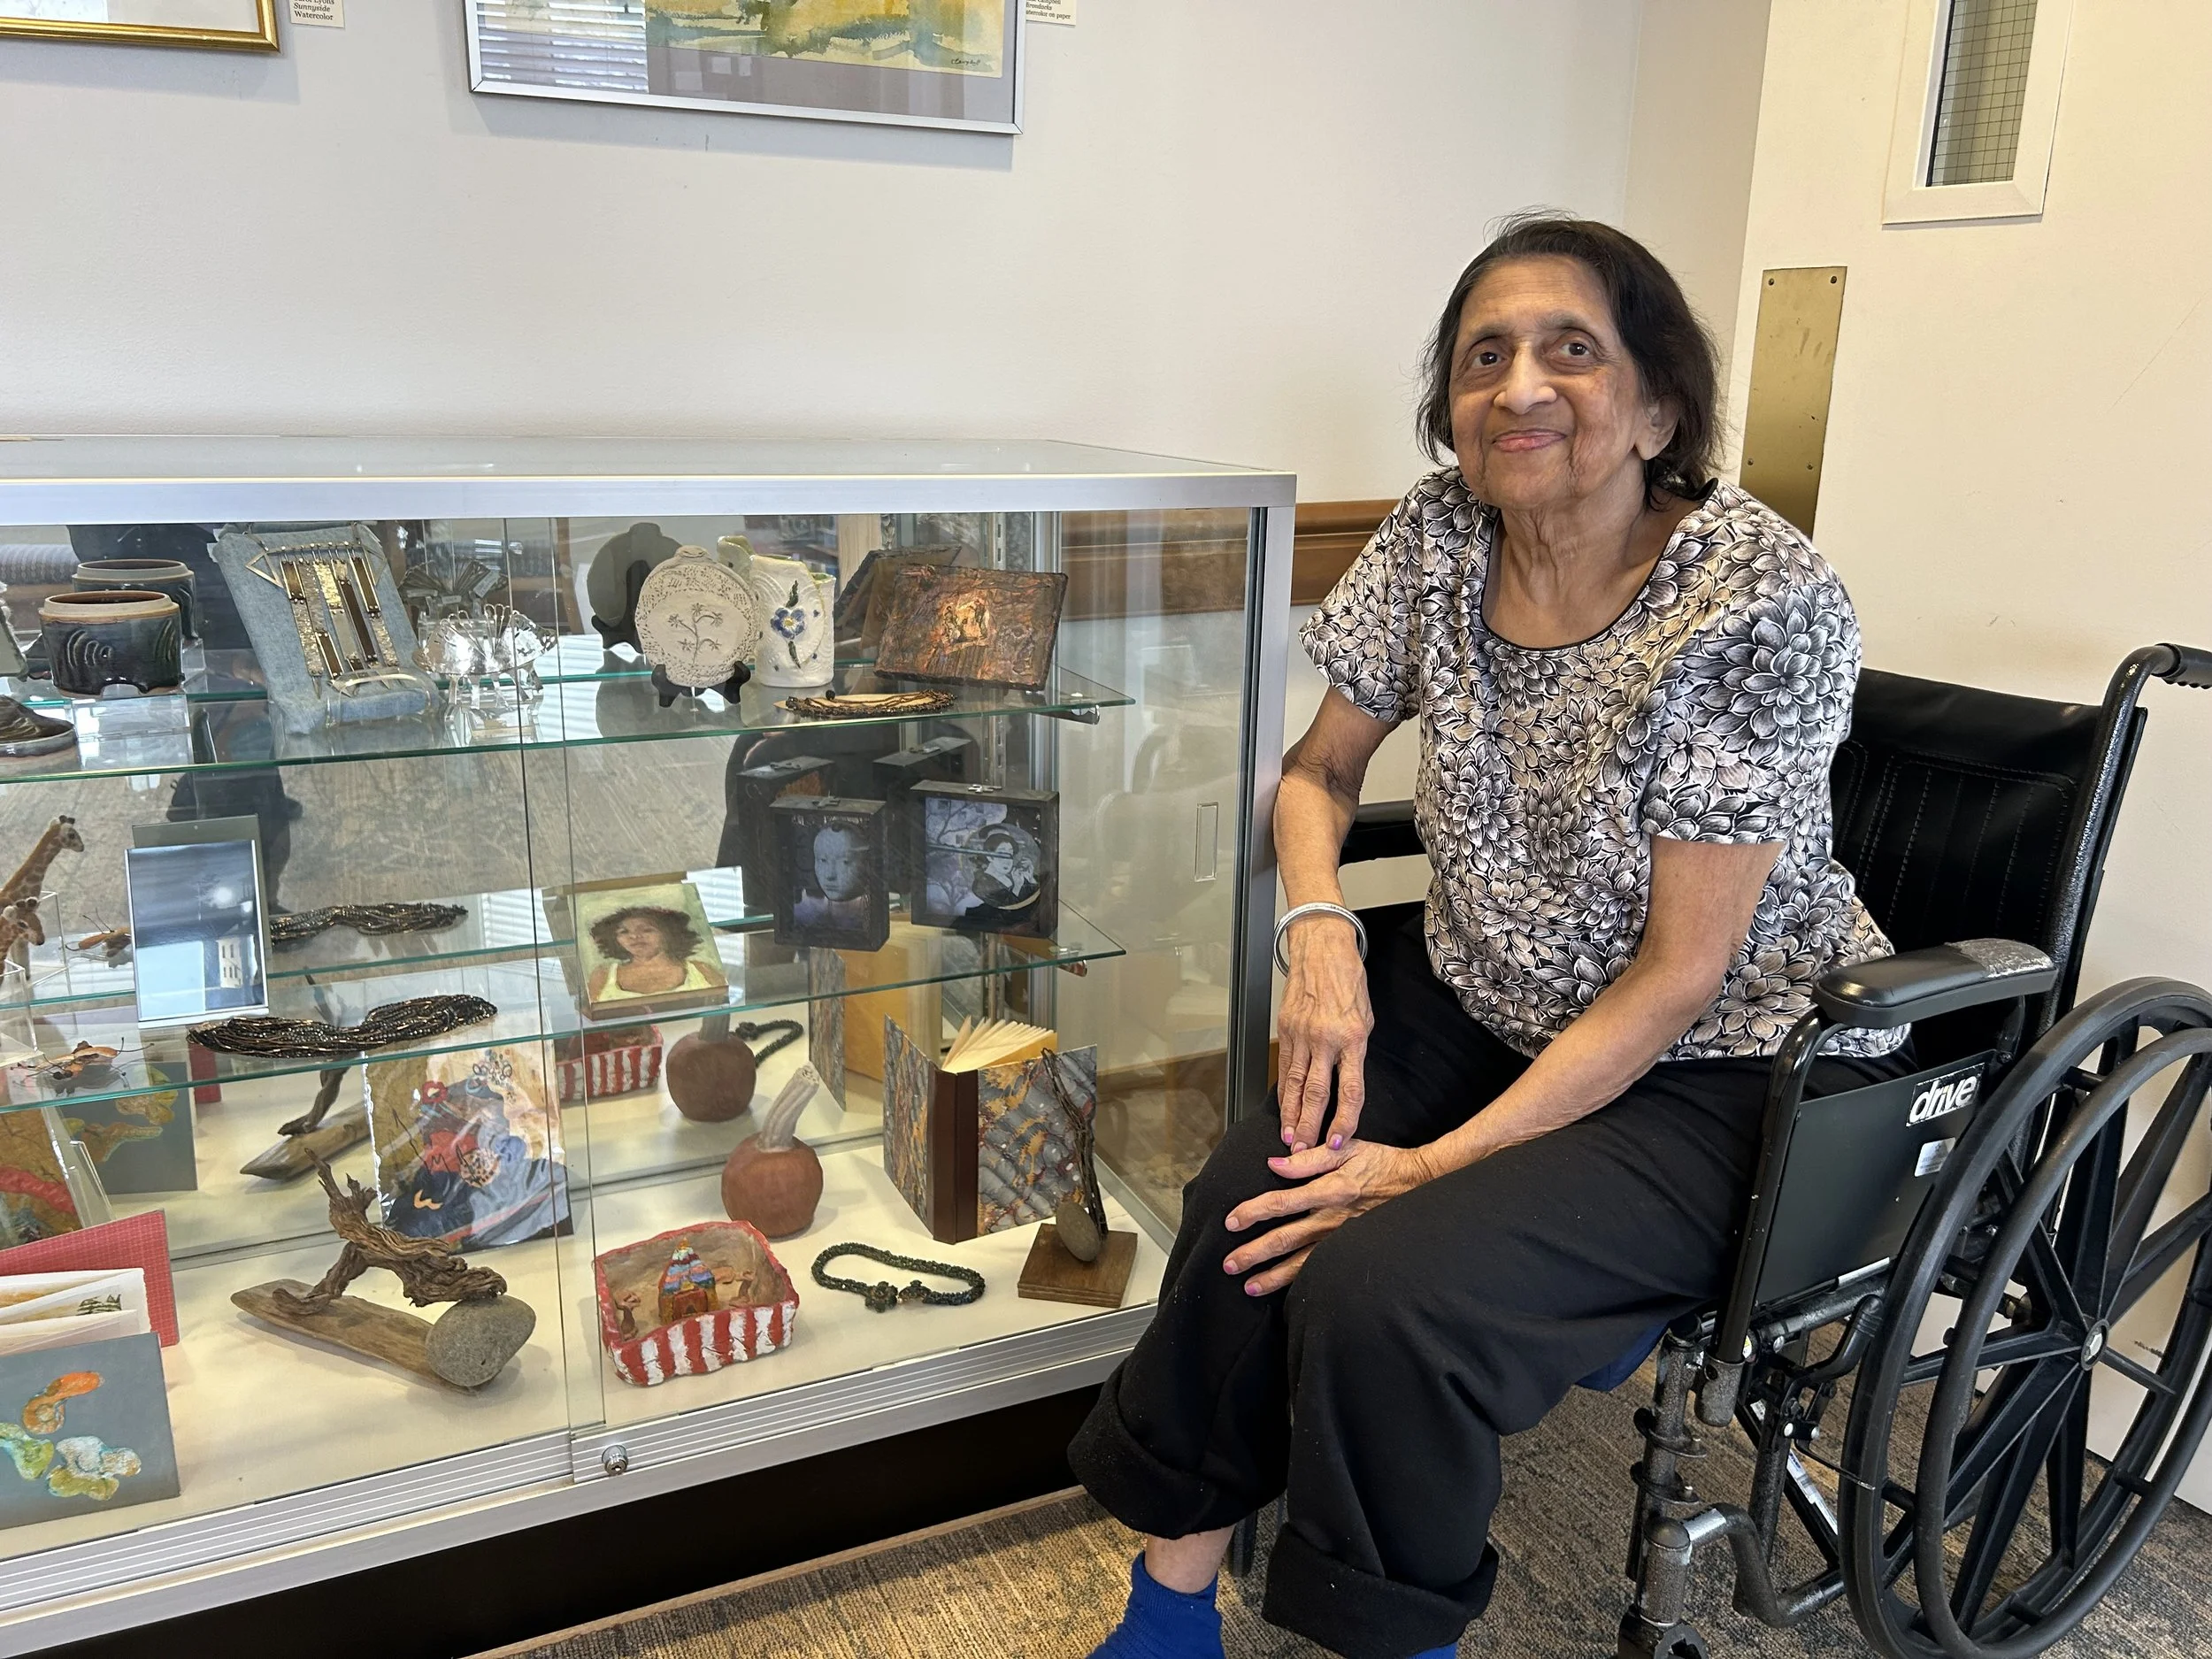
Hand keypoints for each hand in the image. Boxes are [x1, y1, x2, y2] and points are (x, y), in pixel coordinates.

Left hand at [1221, 1140, 1433, 1293]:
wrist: (1418, 1184)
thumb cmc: (1380, 1163)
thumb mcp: (1347, 1148)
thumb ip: (1310, 1157)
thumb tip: (1275, 1164)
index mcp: (1329, 1190)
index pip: (1282, 1203)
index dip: (1253, 1212)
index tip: (1231, 1222)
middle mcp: (1332, 1219)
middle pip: (1285, 1239)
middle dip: (1254, 1253)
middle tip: (1229, 1264)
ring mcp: (1342, 1238)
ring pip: (1302, 1263)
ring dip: (1273, 1276)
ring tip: (1249, 1286)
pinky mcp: (1350, 1249)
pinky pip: (1322, 1269)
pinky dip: (1301, 1282)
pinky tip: (1284, 1291)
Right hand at [1277, 911, 1372, 1152]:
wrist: (1322, 948)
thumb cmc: (1349, 980)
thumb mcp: (1366, 1017)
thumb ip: (1357, 1050)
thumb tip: (1348, 1080)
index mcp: (1353, 1038)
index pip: (1350, 1090)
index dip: (1343, 1120)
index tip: (1337, 1140)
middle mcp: (1326, 1040)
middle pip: (1316, 1094)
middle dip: (1309, 1127)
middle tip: (1303, 1152)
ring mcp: (1302, 1034)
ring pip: (1295, 1084)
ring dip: (1291, 1115)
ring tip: (1289, 1138)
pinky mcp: (1286, 1029)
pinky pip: (1286, 1066)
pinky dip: (1284, 1090)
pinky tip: (1284, 1107)